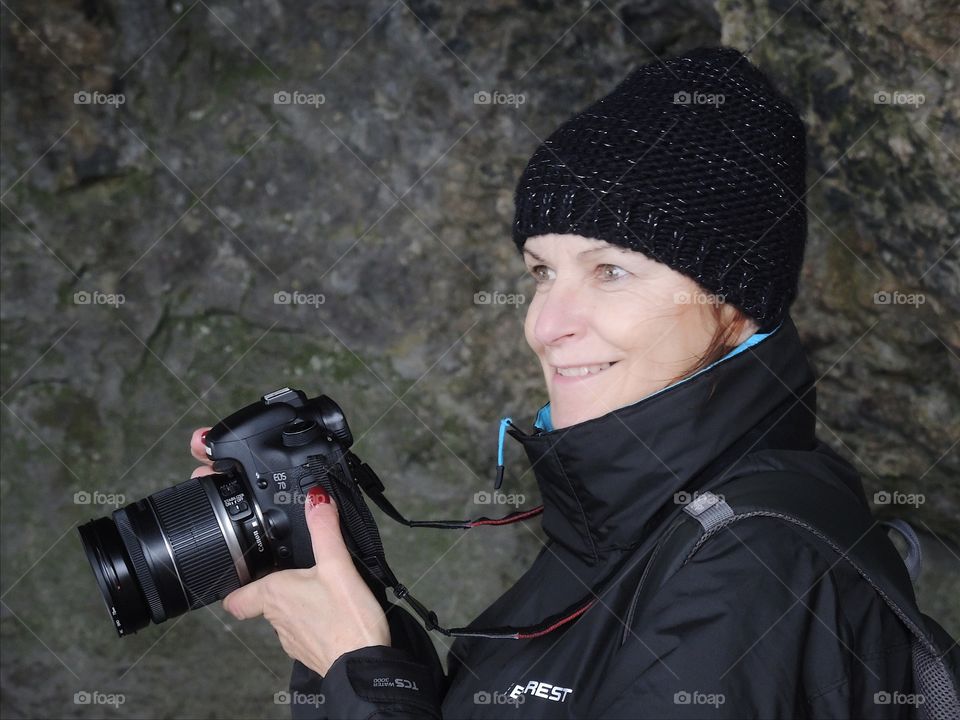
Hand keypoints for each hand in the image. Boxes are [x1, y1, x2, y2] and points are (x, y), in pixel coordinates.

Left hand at [189, 427, 391, 675]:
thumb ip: (325, 530)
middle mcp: (276, 618)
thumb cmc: (347, 620)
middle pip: (264, 601)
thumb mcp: (338, 566)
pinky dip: (313, 620)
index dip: (236, 587)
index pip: (236, 598)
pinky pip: (304, 631)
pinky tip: (333, 613)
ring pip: (284, 616)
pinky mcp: (310, 651)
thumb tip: (316, 499)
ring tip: (321, 590)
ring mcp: (292, 639)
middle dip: (278, 586)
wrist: (363, 666)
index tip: (243, 574)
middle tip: (299, 570)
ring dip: (296, 603)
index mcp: (274, 594)